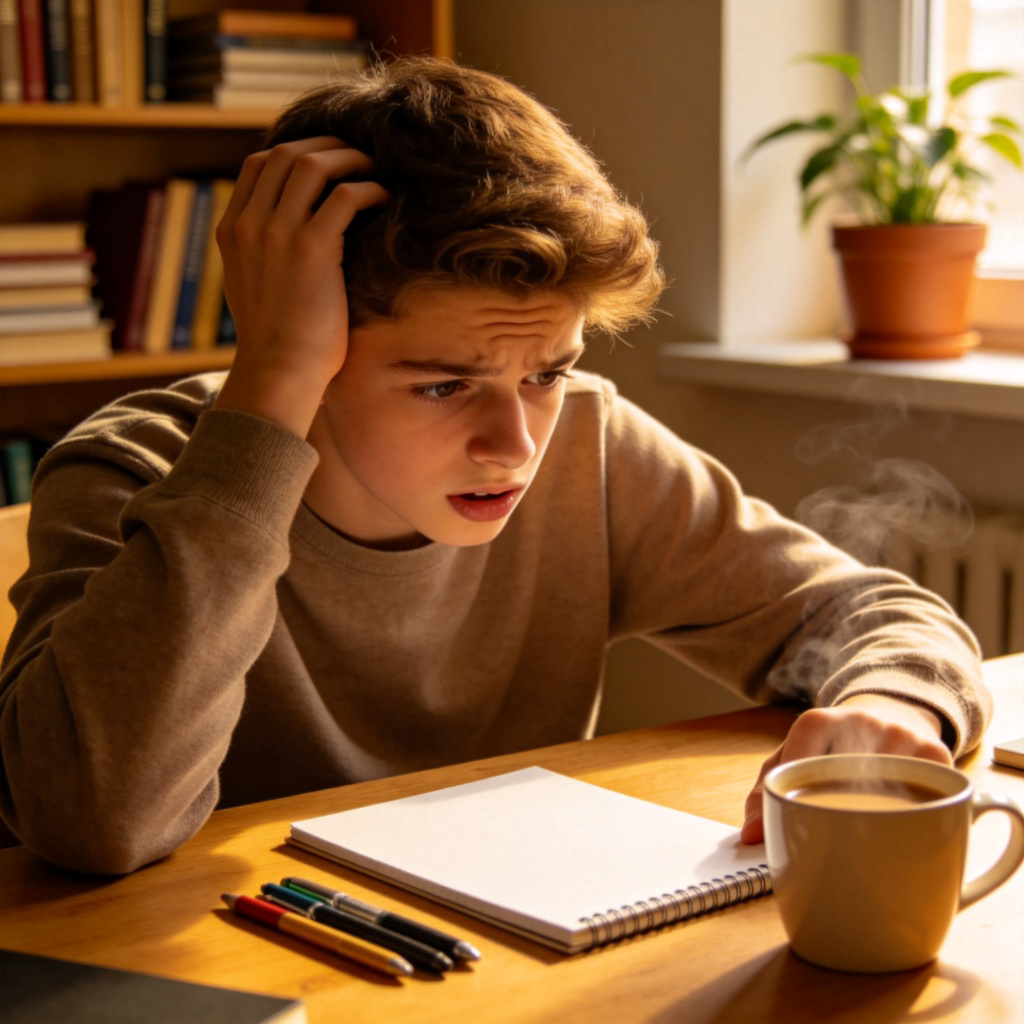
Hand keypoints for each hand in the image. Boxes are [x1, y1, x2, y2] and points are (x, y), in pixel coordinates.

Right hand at [214, 137, 389, 437]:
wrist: (277, 373)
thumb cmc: (276, 342)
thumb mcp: (252, 288)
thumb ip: (260, 254)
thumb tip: (287, 238)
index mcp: (231, 230)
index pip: (259, 164)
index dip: (296, 150)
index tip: (327, 158)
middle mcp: (250, 224)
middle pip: (287, 154)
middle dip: (328, 146)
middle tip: (359, 155)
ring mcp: (278, 233)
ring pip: (314, 166)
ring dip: (350, 160)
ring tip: (375, 169)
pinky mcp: (312, 249)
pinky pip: (345, 197)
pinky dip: (368, 189)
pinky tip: (384, 199)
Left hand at [740, 693, 952, 843]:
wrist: (893, 713)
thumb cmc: (835, 745)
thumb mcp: (798, 753)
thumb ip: (770, 786)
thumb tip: (751, 836)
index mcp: (820, 720)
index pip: (801, 751)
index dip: (794, 785)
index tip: (788, 817)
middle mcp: (861, 721)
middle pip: (843, 776)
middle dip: (835, 812)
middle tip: (832, 840)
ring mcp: (901, 736)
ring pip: (887, 792)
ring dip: (877, 820)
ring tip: (868, 835)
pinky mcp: (936, 754)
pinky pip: (927, 797)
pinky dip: (915, 817)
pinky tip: (905, 825)